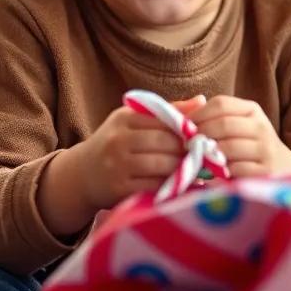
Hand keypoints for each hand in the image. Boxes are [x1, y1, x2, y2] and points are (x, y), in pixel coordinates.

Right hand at [38, 96, 204, 237]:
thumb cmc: (116, 144)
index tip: (205, 137)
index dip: (188, 129)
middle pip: (166, 142)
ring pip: (163, 165)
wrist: (82, 175)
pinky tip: (184, 186)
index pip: (165, 119)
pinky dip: (173, 186)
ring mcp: (118, 165)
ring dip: (184, 169)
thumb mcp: (134, 121)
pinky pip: (155, 186)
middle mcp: (118, 139)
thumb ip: (167, 112)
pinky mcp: (120, 189)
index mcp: (125, 118)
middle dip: (189, 150)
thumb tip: (202, 101)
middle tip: (208, 156)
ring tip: (199, 170)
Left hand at [188, 96, 290, 178]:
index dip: (198, 114)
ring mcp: (265, 149)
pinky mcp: (265, 172)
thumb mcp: (237, 125)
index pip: (221, 103)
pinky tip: (212, 174)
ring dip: (207, 155)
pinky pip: (235, 169)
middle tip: (186, 145)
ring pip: (228, 148)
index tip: (184, 127)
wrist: (283, 168)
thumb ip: (214, 118)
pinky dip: (219, 172)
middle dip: (200, 135)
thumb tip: (182, 118)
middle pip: (223, 125)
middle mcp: (261, 126)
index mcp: (251, 110)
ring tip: (196, 159)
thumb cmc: (249, 145)